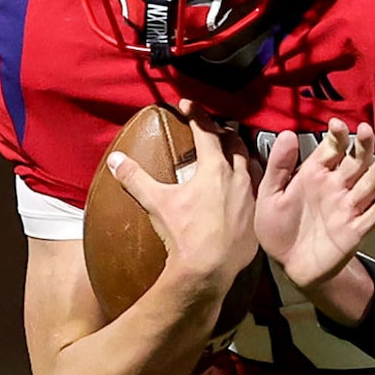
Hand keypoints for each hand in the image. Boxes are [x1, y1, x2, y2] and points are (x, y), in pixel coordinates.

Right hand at [106, 103, 256, 303]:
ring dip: (240, 156)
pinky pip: (258, 191)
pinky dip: (249, 183)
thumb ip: (136, 178)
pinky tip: (241, 189)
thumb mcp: (156, 202)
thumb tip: (116, 160)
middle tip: (212, 131)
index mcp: (214, 168)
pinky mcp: (256, 216)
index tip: (188, 106)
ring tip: (231, 156)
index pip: (206, 130)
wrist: (207, 269)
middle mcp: (238, 177)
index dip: (196, 114)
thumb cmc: (184, 235)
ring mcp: (251, 197)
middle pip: (234, 143)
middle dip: (222, 132)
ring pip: (251, 164)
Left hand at [255, 119, 374, 296]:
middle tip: (365, 130)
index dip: (337, 136)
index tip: (336, 124)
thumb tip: (287, 134)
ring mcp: (348, 208)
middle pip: (356, 161)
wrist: (288, 265)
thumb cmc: (279, 229)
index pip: (332, 149)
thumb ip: (278, 167)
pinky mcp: (355, 230)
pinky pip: (373, 215)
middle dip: (363, 145)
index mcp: (315, 175)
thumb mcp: (270, 196)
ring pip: (370, 184)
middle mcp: (336, 187)